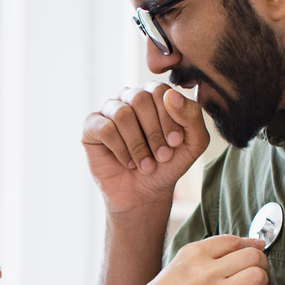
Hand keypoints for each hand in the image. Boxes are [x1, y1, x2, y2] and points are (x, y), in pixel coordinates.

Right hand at [82, 85, 209, 215]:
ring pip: (122, 114)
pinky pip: (105, 129)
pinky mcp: (91, 126)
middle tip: (162, 156)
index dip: (168, 117)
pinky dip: (120, 149)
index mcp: (154, 94)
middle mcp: (130, 97)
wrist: (145, 193)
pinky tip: (127, 162)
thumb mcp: (193, 142)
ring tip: (146, 164)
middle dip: (154, 132)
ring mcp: (109, 110)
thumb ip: (192, 116)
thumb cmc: (168, 165)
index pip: (159, 91)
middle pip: (139, 99)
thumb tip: (170, 95)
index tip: (175, 143)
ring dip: (138, 144)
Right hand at [128, 236, 266, 284]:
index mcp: (194, 254)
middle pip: (252, 256)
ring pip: (257, 276)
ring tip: (254, 283)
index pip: (234, 240)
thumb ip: (211, 253)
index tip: (255, 249)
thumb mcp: (181, 263)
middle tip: (258, 266)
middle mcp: (205, 271)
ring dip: (262, 279)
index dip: (250, 244)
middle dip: (261, 260)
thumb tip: (249, 244)